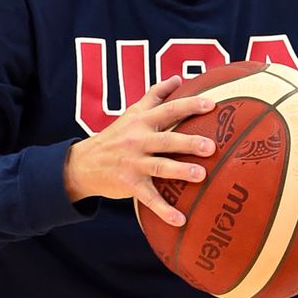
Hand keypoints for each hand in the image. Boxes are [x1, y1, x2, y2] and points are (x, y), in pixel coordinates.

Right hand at [64, 75, 217, 226]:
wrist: (85, 163)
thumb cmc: (116, 136)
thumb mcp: (133, 113)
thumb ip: (155, 95)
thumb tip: (178, 78)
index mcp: (142, 121)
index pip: (169, 109)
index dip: (190, 105)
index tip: (212, 104)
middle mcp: (138, 140)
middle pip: (167, 139)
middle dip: (188, 142)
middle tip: (211, 147)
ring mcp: (133, 163)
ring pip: (159, 167)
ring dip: (180, 171)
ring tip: (201, 175)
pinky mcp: (129, 184)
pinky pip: (149, 198)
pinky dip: (164, 210)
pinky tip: (180, 220)